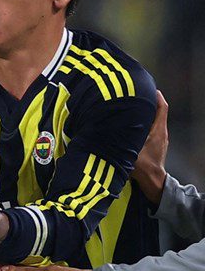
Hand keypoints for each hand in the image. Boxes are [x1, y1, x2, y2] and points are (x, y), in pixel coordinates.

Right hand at [132, 90, 167, 204]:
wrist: (153, 182)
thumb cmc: (142, 167)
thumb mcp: (129, 149)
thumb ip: (121, 138)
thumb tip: (108, 127)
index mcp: (158, 130)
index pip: (161, 107)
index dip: (156, 96)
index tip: (148, 88)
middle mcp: (161, 133)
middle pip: (158, 112)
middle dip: (148, 103)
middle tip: (136, 96)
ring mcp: (160, 140)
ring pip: (155, 121)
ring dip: (146, 114)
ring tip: (133, 109)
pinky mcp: (157, 146)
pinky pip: (152, 129)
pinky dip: (145, 124)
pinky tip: (133, 127)